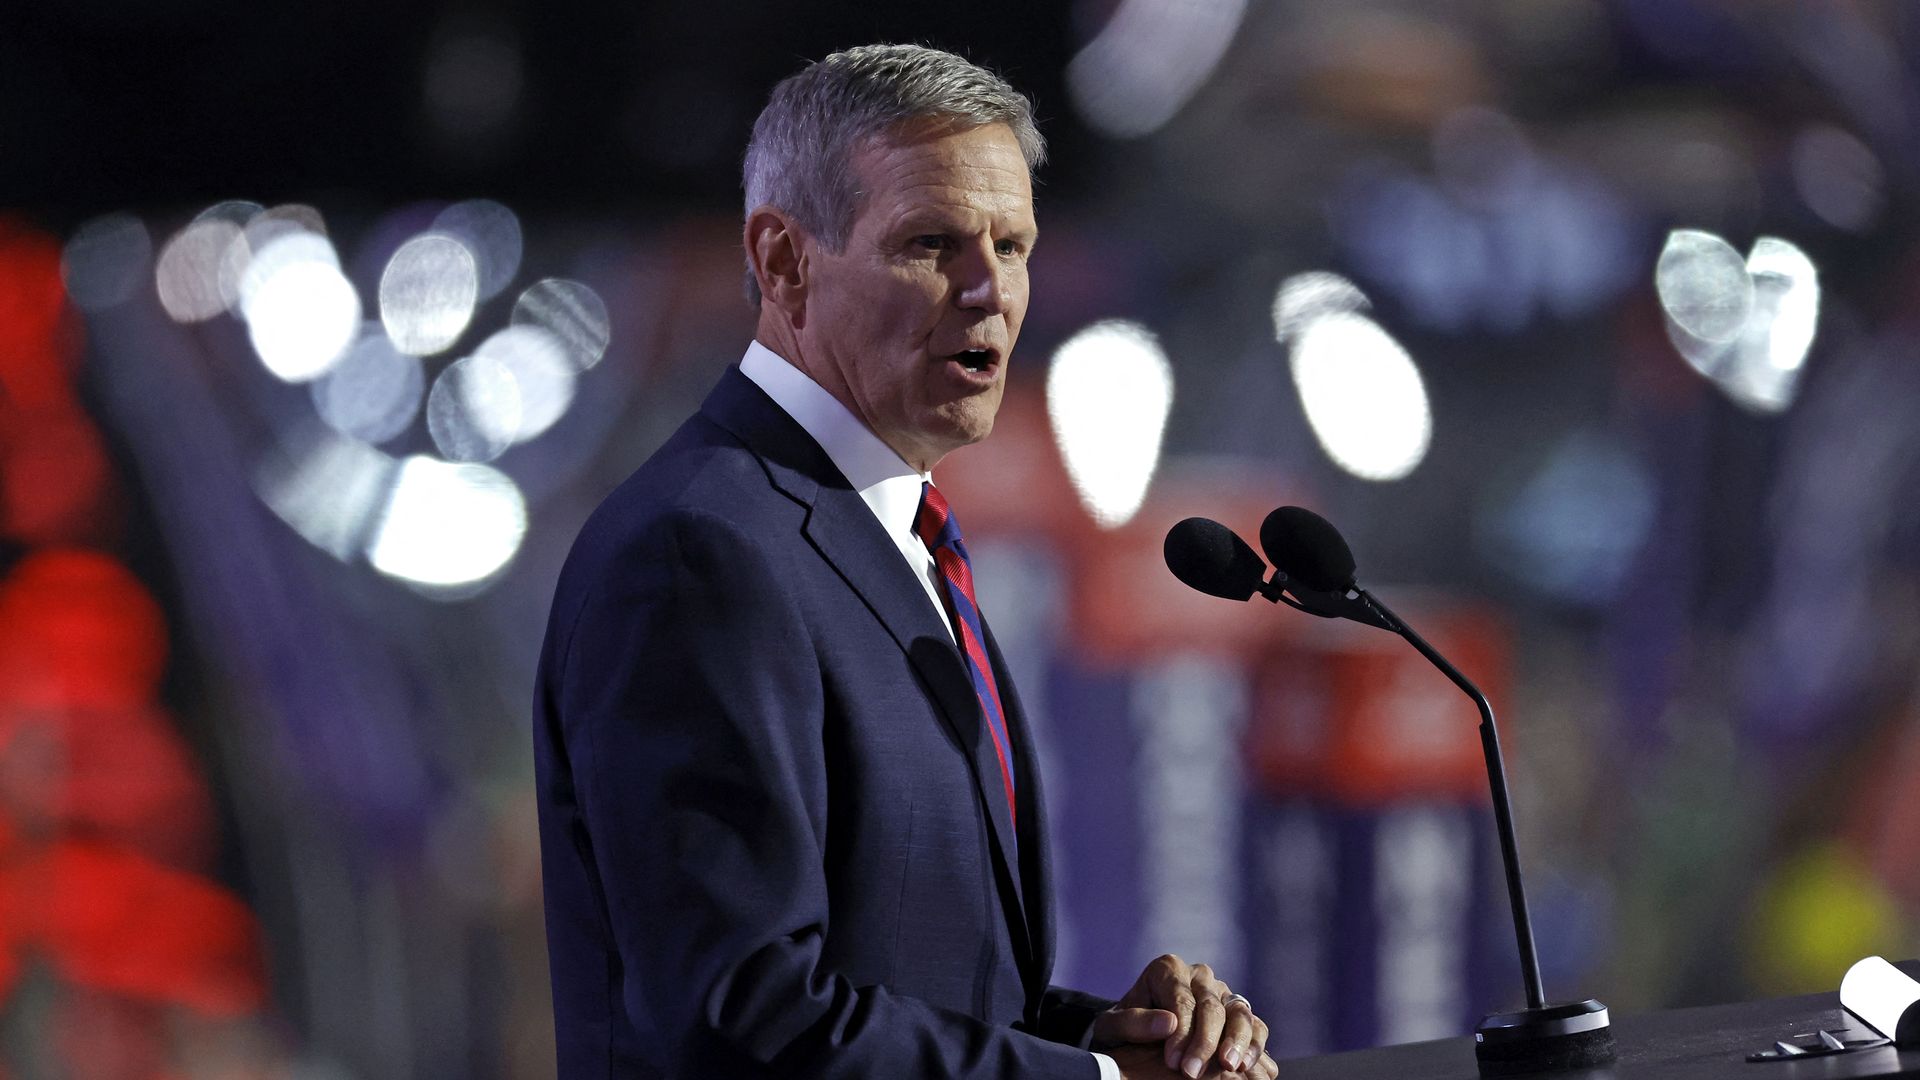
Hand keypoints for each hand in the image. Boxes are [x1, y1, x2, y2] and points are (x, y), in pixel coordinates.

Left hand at [1091, 954, 1275, 1078]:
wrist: (1138, 1033)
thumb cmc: (1124, 1028)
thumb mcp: (1113, 1026)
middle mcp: (1199, 975)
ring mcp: (1222, 991)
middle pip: (1211, 1007)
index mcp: (1168, 969)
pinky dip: (1254, 1045)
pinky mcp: (1238, 1011)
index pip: (1181, 1000)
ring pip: (1239, 1013)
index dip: (1180, 1032)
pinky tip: (1245, 1065)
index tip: (1173, 1061)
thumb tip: (1167, 1024)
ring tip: (1230, 1067)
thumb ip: (1133, 1022)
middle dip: (1204, 1043)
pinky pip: (1255, 1024)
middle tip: (1192, 1074)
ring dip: (1237, 1042)